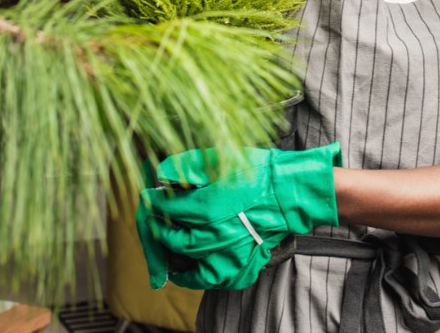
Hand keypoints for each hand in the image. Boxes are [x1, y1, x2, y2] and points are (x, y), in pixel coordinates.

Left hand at [135, 142, 340, 289]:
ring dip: (175, 261)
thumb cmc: (258, 172)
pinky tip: (194, 274)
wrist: (290, 192)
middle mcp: (213, 235)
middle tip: (156, 224)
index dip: (154, 202)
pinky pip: (217, 280)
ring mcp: (229, 253)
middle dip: (160, 231)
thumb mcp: (219, 158)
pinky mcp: (243, 263)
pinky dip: (201, 279)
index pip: (167, 209)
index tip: (150, 198)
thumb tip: (161, 171)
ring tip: (167, 256)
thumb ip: (187, 165)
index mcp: (205, 208)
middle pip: (174, 240)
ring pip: (192, 266)